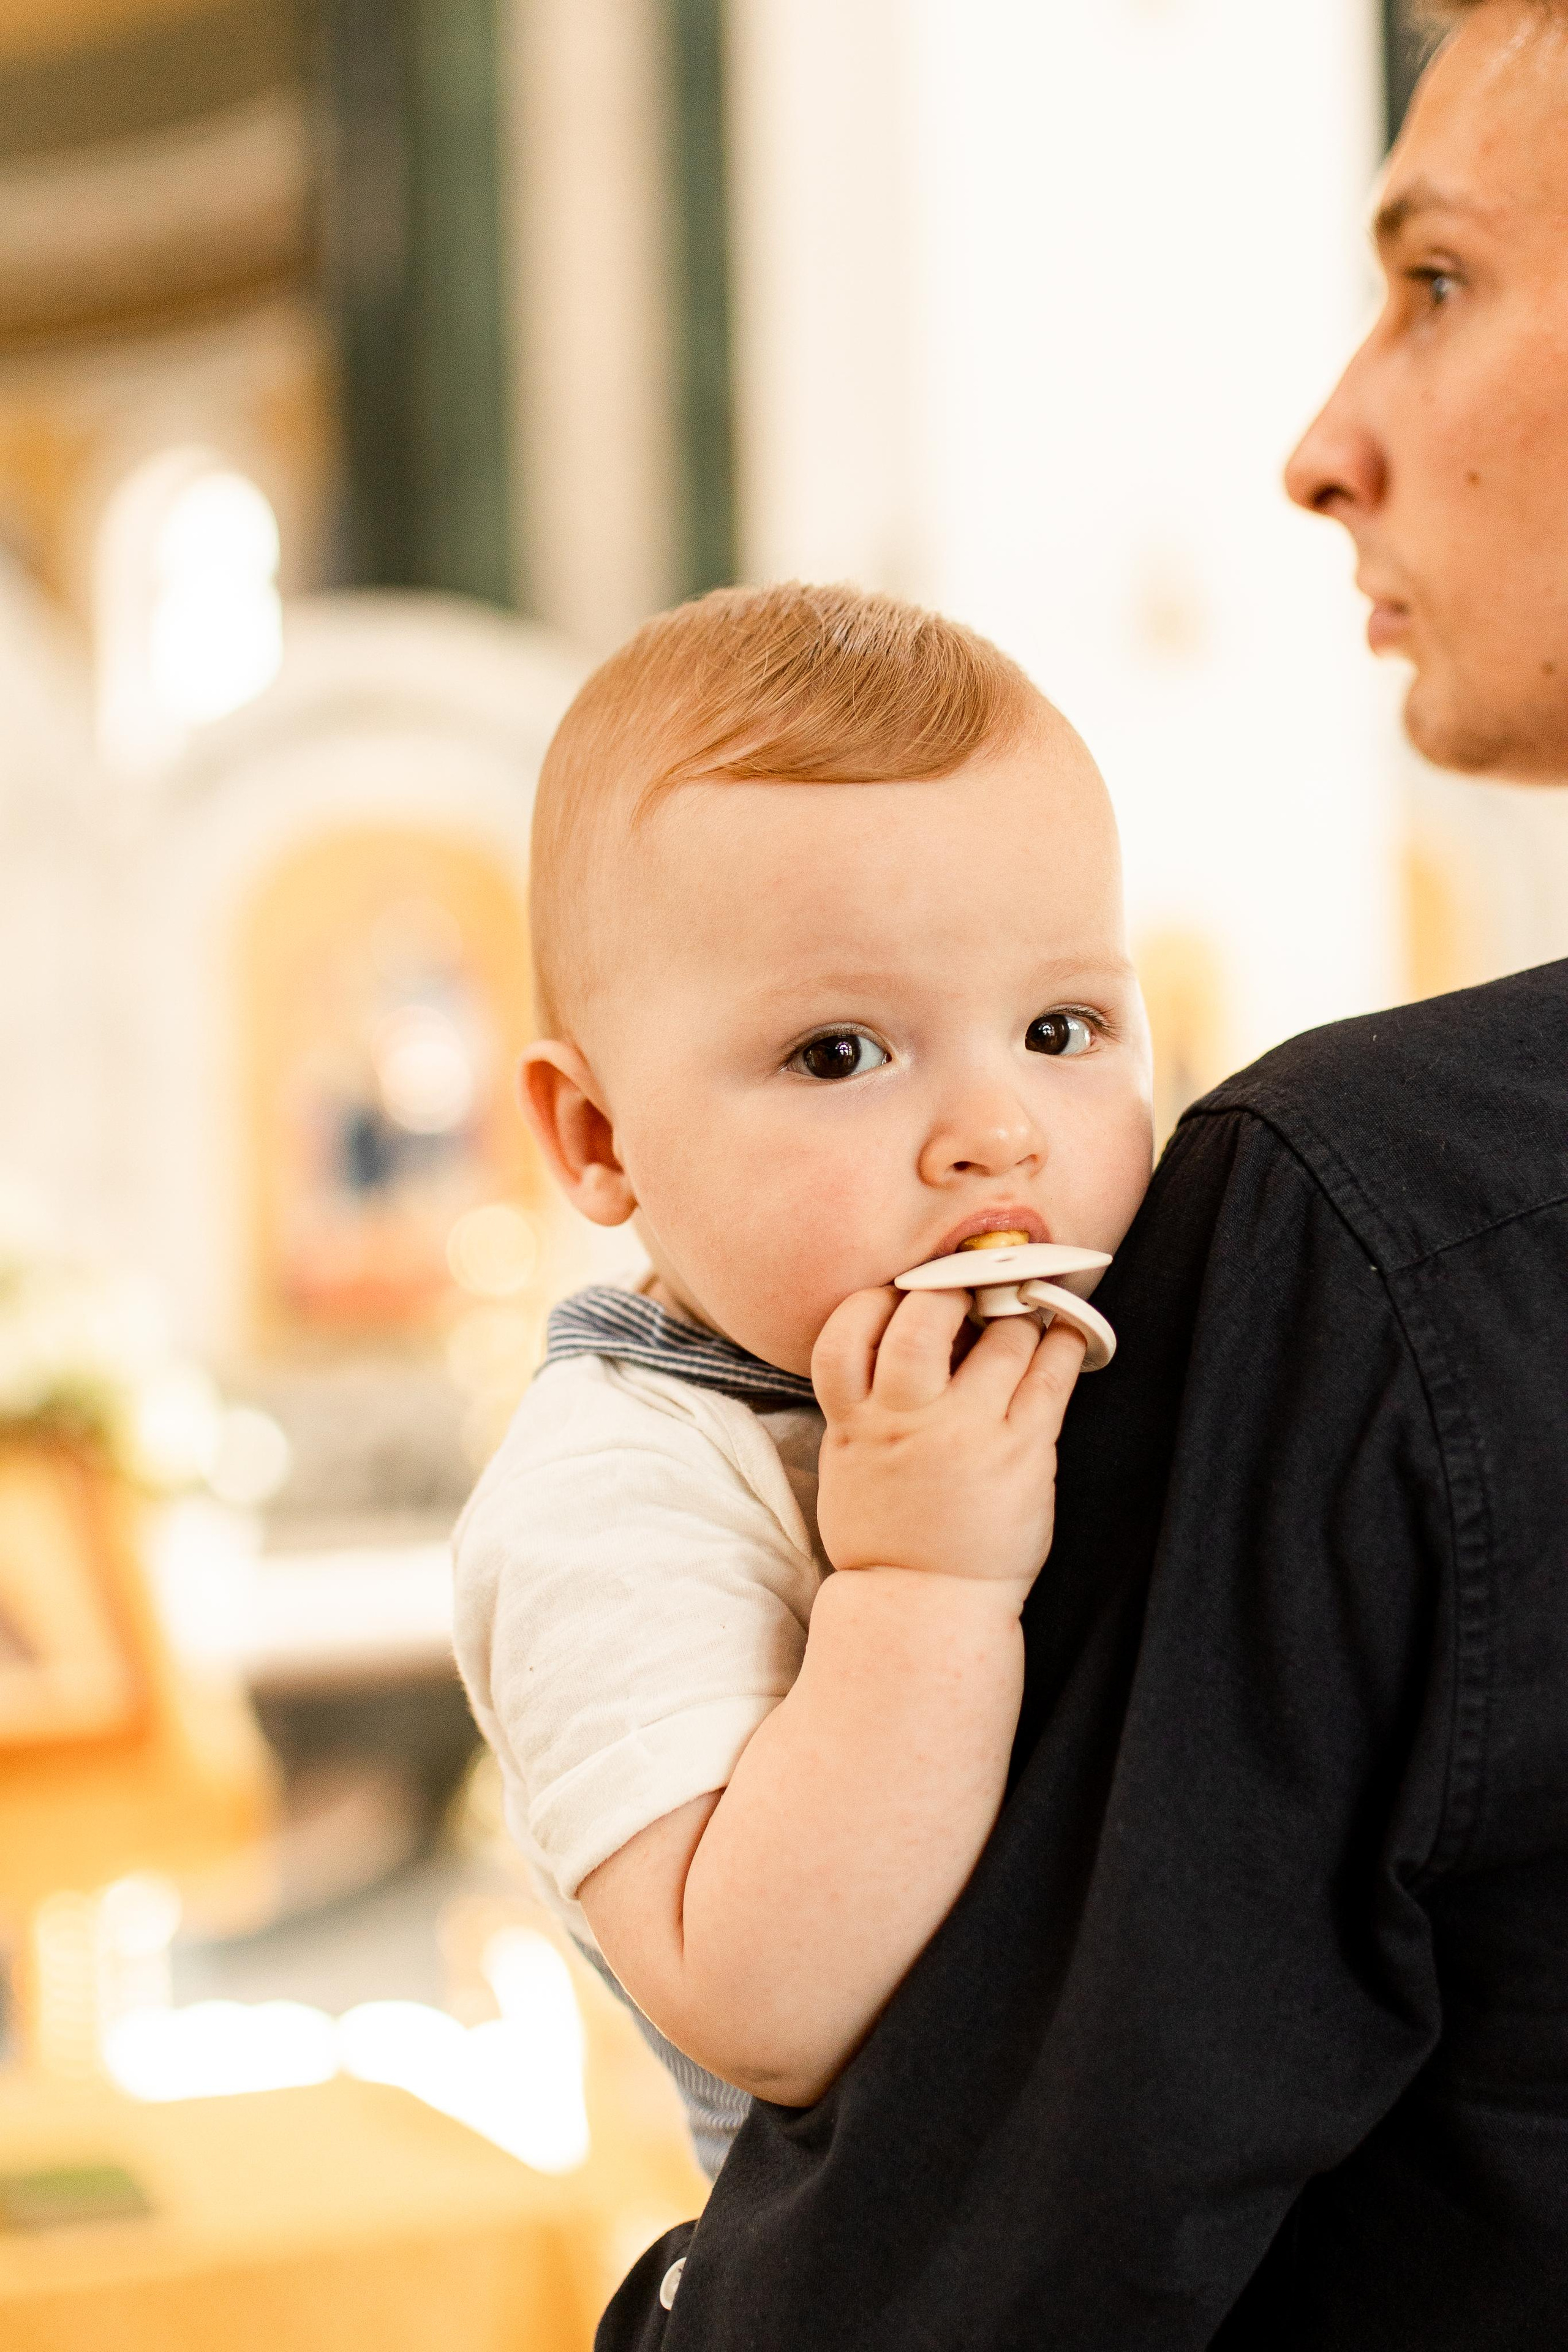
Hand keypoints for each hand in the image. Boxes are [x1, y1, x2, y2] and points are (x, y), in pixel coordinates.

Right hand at [811, 1287, 1086, 1596]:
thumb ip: (865, 1403)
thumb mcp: (848, 1463)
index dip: (875, 1301)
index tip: (900, 1295)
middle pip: (924, 1318)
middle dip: (952, 1288)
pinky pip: (1050, 1377)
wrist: (922, 1605)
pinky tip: (1066, 1333)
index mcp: (855, 1423)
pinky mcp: (1023, 1452)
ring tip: (1025, 1313)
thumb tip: (905, 1334)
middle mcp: (908, 1419)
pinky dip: (1062, 1342)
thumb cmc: (886, 1533)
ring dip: (1018, 1314)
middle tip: (972, 1287)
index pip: (847, 1331)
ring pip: (1001, 1338)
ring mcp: (968, 1433)